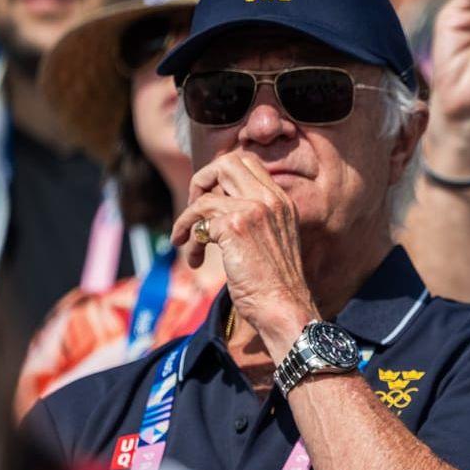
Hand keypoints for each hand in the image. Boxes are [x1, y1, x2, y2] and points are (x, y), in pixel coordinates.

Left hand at [171, 150, 319, 352]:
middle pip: (226, 162)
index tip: (209, 200)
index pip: (247, 162)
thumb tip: (214, 206)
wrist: (284, 308)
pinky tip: (193, 259)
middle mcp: (270, 199)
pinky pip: (198, 218)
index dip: (220, 175)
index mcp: (282, 201)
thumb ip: (253, 218)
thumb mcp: (271, 241)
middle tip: (195, 211)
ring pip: (206, 194)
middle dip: (201, 182)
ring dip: (188, 219)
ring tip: (186, 243)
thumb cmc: (275, 285)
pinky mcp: (235, 226)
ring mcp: (254, 210)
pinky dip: (188, 236)